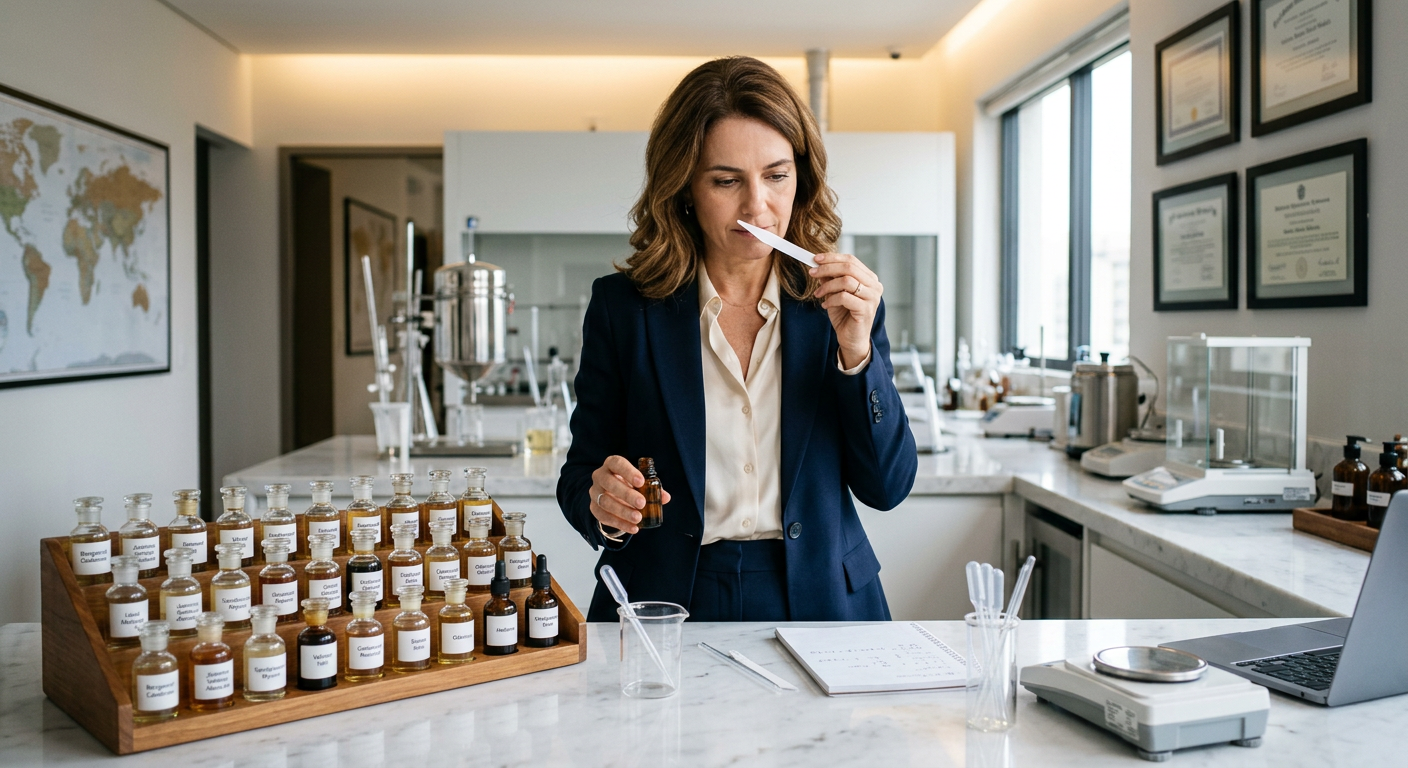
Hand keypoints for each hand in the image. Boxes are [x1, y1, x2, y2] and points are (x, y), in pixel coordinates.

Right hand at [589, 455, 671, 534]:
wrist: (612, 494)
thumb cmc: (629, 484)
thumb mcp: (640, 483)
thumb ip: (652, 488)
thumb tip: (665, 497)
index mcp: (611, 464)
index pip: (616, 463)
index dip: (628, 472)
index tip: (641, 482)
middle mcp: (600, 476)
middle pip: (609, 483)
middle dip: (626, 494)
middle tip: (642, 503)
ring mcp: (595, 492)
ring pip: (605, 502)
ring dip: (623, 511)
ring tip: (638, 518)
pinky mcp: (594, 508)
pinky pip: (604, 517)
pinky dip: (620, 524)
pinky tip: (633, 528)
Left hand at [810, 253, 881, 367]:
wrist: (851, 339)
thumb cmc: (845, 316)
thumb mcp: (834, 293)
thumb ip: (830, 279)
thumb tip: (819, 265)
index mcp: (869, 278)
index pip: (851, 260)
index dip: (832, 257)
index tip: (815, 259)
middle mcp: (874, 286)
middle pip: (849, 267)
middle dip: (827, 268)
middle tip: (812, 272)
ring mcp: (872, 298)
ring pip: (846, 281)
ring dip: (827, 286)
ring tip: (818, 294)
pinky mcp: (866, 309)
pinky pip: (844, 297)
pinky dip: (831, 299)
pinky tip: (825, 305)